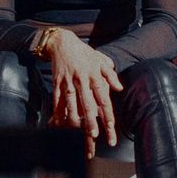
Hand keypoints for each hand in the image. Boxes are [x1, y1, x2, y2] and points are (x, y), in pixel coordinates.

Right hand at [44, 30, 121, 157]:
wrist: (63, 43)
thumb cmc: (85, 53)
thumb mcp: (101, 61)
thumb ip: (111, 75)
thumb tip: (119, 88)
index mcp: (94, 76)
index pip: (103, 98)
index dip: (107, 113)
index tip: (111, 126)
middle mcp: (82, 79)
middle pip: (87, 103)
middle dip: (90, 120)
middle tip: (93, 135)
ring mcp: (68, 81)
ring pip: (71, 102)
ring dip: (73, 117)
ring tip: (76, 130)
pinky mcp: (57, 81)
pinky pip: (57, 98)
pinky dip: (57, 110)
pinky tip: (58, 122)